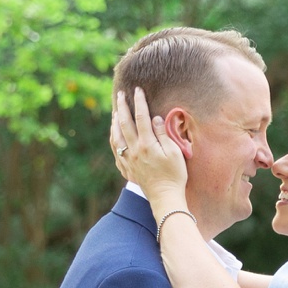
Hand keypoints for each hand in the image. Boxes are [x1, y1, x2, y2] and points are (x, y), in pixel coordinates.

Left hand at [112, 86, 189, 212]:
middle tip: (120, 94)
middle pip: (124, 124)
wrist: (165, 197)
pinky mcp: (127, 168)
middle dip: (122, 106)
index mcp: (147, 144)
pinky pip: (115, 150)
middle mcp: (134, 150)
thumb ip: (163, 134)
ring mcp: (128, 160)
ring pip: (116, 136)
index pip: (141, 117)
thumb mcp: (174, 153)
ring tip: (115, 111)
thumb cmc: (174, 175)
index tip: (137, 90)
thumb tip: (155, 118)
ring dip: (114, 122)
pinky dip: (113, 138)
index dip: (139, 102)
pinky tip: (114, 133)